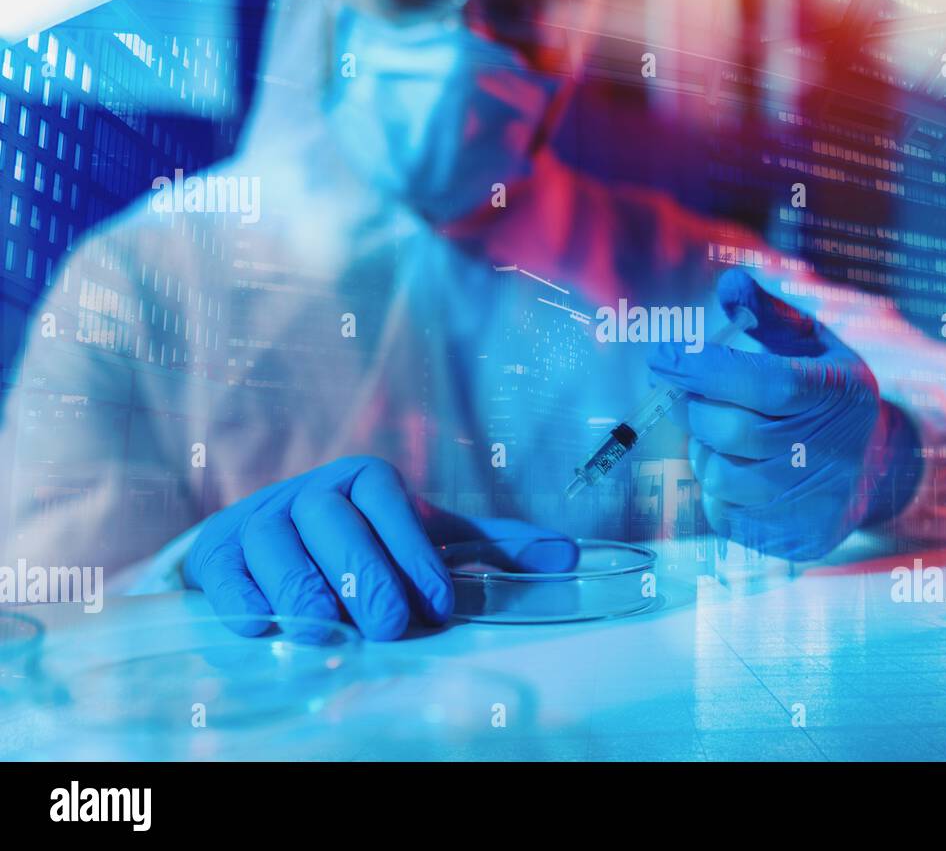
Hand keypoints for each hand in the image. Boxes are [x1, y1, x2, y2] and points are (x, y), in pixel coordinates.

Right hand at [183, 455, 575, 638]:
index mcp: (364, 479)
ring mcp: (257, 521)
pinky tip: (269, 625)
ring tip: (335, 629)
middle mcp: (309, 492)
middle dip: (366, 576)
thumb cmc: (360, 542)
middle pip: (335, 524)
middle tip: (392, 626)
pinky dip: (249, 602)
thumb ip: (489, 547)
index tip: (438, 604)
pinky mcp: (215, 556)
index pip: (390, 505)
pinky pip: (229, 578)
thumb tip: (568, 556)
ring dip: (308, 590)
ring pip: (279, 548)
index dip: (414, 553)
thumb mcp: (424, 538)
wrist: (263, 543)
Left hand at [648, 269, 910, 559]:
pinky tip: (736, 467)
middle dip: (692, 408)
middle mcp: (833, 451)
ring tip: (716, 431)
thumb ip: (767, 315)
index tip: (663, 355)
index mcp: (838, 392)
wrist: (872, 470)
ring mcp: (815, 501)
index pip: (765, 382)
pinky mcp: (795, 539)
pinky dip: (716, 488)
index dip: (706, 368)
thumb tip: (729, 284)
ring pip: (721, 477)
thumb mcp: (810, 345)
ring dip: (702, 450)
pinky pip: (724, 515)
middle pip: (734, 432)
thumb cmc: (823, 394)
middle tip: (681, 392)